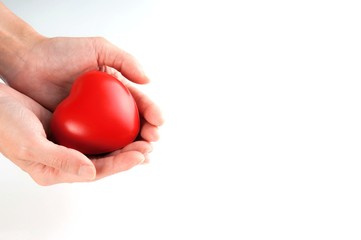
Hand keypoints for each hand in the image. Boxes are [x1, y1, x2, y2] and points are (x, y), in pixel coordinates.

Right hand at [0, 83, 152, 184]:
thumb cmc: (4, 124)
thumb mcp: (29, 143)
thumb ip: (60, 159)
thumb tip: (91, 172)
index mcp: (56, 170)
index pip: (96, 171)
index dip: (120, 164)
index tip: (140, 154)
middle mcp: (66, 159)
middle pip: (104, 160)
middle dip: (128, 154)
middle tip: (150, 145)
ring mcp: (69, 144)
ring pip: (103, 146)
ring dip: (124, 142)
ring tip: (145, 136)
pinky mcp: (70, 128)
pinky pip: (95, 130)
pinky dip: (111, 127)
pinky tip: (125, 120)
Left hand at [3, 36, 162, 144]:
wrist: (28, 62)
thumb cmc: (61, 52)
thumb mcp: (98, 48)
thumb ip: (125, 60)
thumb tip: (149, 80)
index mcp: (116, 89)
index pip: (139, 102)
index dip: (151, 112)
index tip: (158, 122)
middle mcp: (108, 107)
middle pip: (133, 124)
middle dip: (146, 134)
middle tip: (151, 142)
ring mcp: (94, 122)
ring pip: (118, 138)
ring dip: (132, 148)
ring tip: (142, 155)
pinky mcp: (78, 133)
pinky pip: (96, 145)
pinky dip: (109, 154)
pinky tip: (118, 161)